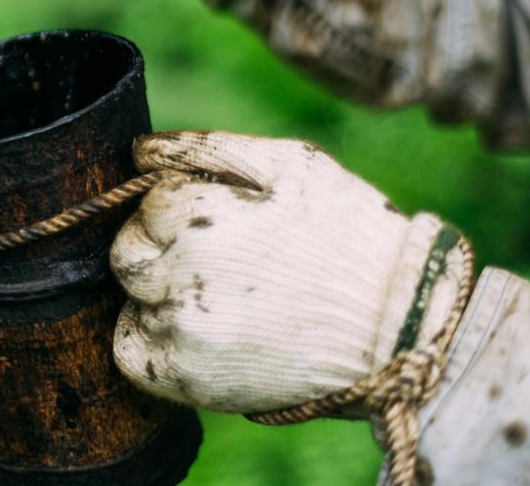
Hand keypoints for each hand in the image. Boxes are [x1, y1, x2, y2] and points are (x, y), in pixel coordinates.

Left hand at [111, 131, 470, 413]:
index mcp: (200, 218)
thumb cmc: (350, 233)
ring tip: (224, 297)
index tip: (226, 220)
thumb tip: (138, 149)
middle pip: (126, 252)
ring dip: (160, 294)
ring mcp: (182, 333)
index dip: (183, 206)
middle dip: (161, 248)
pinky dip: (152, 339)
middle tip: (222, 260)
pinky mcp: (187, 380)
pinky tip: (202, 331)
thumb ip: (206, 148)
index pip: (149, 201)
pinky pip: (130, 352)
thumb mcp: (291, 164)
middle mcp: (181, 277)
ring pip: (130, 300)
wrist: (402, 328)